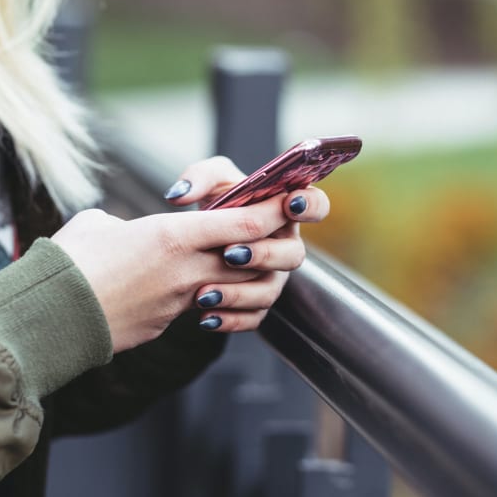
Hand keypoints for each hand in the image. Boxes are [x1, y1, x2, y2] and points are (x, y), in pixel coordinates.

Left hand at [163, 156, 329, 332]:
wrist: (196, 241)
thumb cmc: (215, 203)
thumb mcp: (208, 181)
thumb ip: (198, 177)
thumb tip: (180, 195)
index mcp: (284, 210)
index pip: (316, 205)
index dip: (310, 205)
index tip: (289, 204)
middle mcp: (285, 246)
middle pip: (294, 255)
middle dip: (264, 254)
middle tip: (230, 253)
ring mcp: (273, 277)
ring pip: (270, 291)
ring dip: (239, 293)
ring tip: (205, 293)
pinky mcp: (257, 303)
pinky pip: (252, 318)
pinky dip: (229, 319)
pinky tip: (205, 317)